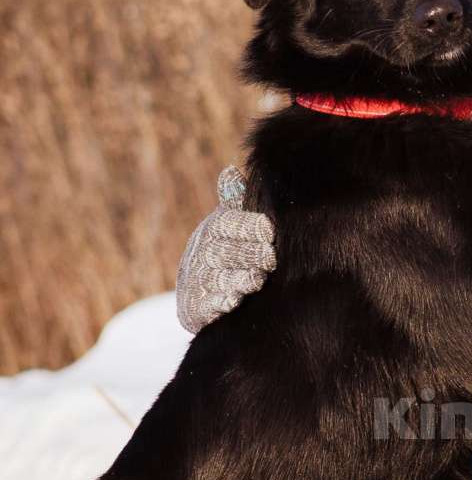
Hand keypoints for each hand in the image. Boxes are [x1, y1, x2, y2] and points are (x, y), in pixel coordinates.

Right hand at [176, 166, 276, 332]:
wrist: (207, 288)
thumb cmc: (234, 246)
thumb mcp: (237, 222)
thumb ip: (238, 201)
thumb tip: (230, 171)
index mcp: (215, 229)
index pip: (228, 224)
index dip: (248, 226)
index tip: (270, 230)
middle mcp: (202, 253)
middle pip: (223, 252)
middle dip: (248, 255)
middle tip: (270, 257)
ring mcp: (197, 281)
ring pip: (217, 279)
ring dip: (237, 280)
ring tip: (256, 280)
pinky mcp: (194, 308)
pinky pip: (205, 305)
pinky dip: (218, 303)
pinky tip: (232, 301)